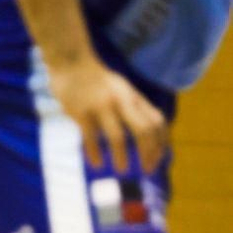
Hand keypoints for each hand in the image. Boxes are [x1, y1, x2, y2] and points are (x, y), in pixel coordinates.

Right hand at [46, 54, 167, 172]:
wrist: (70, 62)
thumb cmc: (95, 80)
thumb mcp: (120, 89)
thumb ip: (132, 107)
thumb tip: (144, 133)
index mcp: (134, 97)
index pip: (157, 121)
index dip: (161, 142)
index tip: (157, 159)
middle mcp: (122, 102)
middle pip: (144, 130)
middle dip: (148, 153)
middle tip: (146, 170)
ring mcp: (102, 107)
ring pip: (119, 137)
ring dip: (122, 157)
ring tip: (122, 170)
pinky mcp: (81, 112)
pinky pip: (91, 138)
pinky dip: (94, 153)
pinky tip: (96, 163)